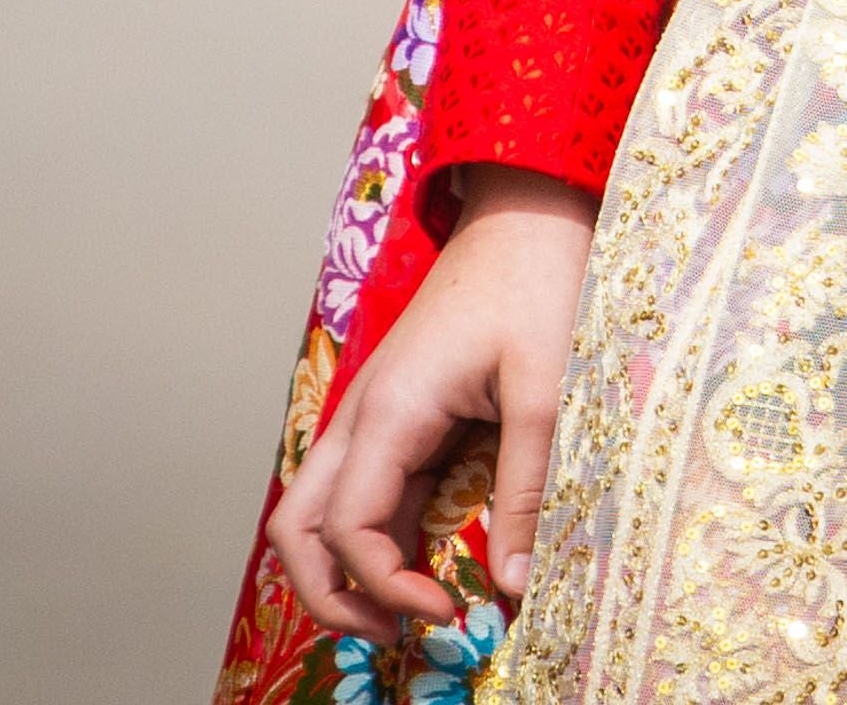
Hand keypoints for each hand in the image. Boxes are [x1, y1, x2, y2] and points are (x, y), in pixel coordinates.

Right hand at [266, 168, 595, 636]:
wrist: (531, 212)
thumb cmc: (537, 282)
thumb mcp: (545, 389)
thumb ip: (527, 488)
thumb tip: (516, 584)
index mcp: (390, 409)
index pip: (347, 530)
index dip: (384, 587)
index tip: (449, 613)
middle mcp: (365, 415)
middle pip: (300, 529)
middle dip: (333, 595)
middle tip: (399, 634)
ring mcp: (376, 415)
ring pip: (324, 512)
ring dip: (349, 569)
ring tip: (410, 610)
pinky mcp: (400, 414)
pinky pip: (368, 489)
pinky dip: (382, 536)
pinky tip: (429, 562)